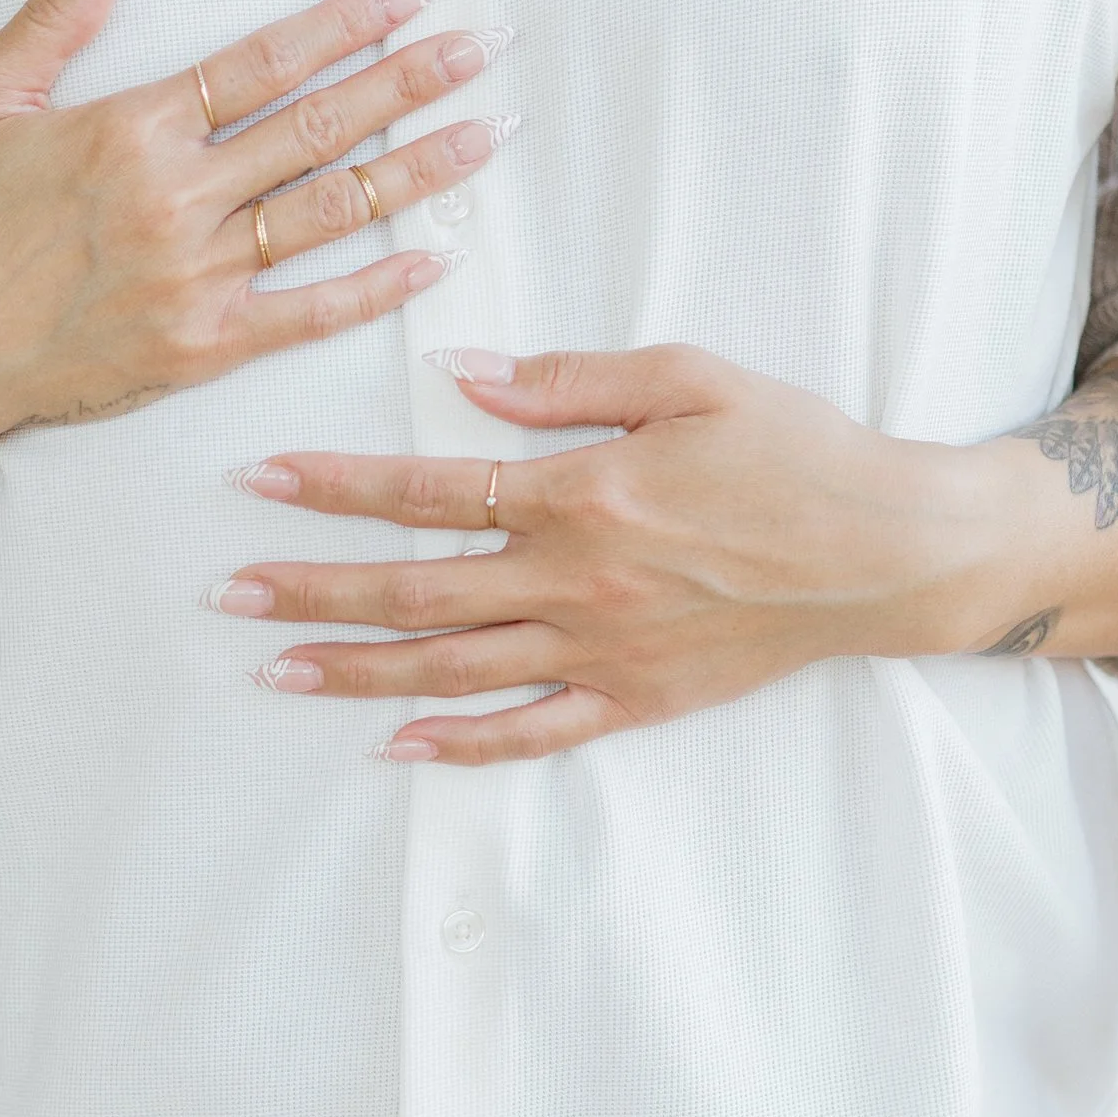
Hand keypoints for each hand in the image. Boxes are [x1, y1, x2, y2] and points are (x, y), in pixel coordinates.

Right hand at [0, 0, 510, 483]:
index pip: (265, 62)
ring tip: (483, 132)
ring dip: (415, 169)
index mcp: (131, 128)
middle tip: (480, 49)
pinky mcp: (202, 346)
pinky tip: (431, 256)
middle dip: (410, 82)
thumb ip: (57, 12)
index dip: (346, 24)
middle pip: (319, 127)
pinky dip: (376, 287)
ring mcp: (195, 275)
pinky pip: (310, 312)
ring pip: (331, 211)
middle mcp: (175, 197)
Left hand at [219, 343, 1021, 761]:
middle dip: (310, 588)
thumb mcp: (688, 377)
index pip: (429, 488)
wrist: (891, 553)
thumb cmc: (796, 449)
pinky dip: (457, 744)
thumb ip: (566, 377)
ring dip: (352, 669)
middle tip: (226, 589)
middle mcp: (578, 582)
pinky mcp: (636, 702)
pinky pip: (529, 735)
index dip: (336, 485)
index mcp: (583, 492)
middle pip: (414, 590)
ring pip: (450, 670)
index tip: (260, 479)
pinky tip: (392, 742)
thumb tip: (459, 373)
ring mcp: (603, 654)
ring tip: (270, 666)